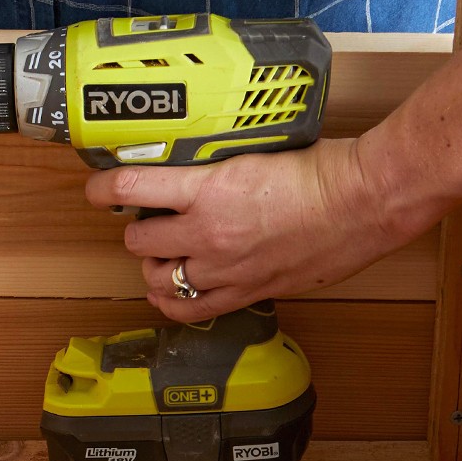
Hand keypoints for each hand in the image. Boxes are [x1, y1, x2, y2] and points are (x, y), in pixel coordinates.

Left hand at [82, 138, 424, 321]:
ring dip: (152, 265)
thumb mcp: (254, 152)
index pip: (130, 188)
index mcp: (209, 188)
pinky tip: (170, 289)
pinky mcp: (248, 290)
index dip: (103, 189)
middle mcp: (209, 232)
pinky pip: (191, 308)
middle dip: (137, 228)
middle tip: (149, 218)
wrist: (364, 201)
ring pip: (157, 278)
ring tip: (162, 253)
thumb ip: (218, 165)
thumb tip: (190, 166)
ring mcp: (227, 267)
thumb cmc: (322, 169)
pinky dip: (172, 300)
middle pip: (138, 240)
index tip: (98, 188)